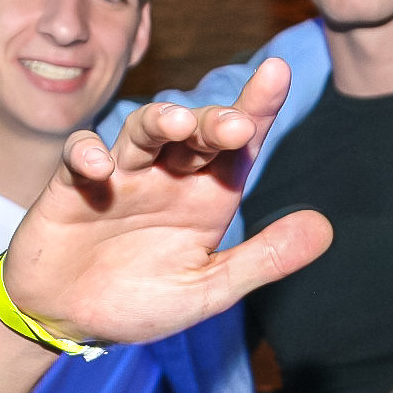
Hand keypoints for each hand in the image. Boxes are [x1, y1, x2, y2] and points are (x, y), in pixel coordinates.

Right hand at [3, 58, 331, 345]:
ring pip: (142, 130)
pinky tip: (100, 169)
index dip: (258, 106)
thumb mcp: (208, 288)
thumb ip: (262, 259)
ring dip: (159, 123)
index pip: (238, 144)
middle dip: (214, 121)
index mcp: (207, 195)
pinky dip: (87, 153)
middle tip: (235, 126)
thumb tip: (324, 227)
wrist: (68, 320)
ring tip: (178, 127)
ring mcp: (122, 175)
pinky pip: (79, 153)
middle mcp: (168, 176)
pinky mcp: (73, 183)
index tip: (278, 72)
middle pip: (195, 130)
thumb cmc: (142, 300)